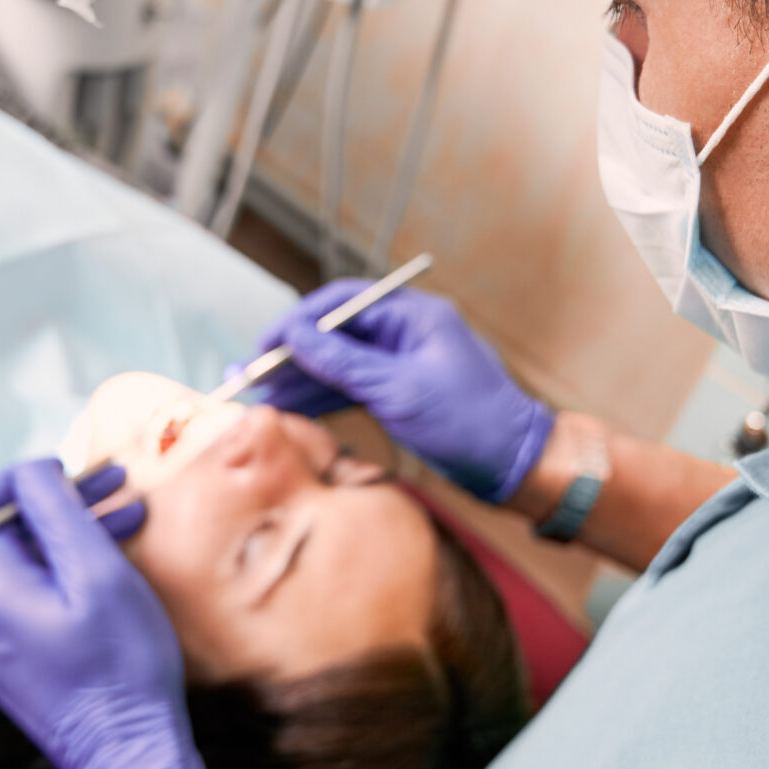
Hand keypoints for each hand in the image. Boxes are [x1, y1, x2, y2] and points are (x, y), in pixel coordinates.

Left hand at [0, 460, 209, 768]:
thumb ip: (56, 513)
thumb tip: (30, 470)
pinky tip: (112, 571)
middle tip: (116, 486)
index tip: (71, 469)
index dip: (22, 479)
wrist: (130, 760)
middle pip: (6, 538)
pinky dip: (67, 577)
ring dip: (71, 539)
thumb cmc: (123, 666)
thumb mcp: (97, 573)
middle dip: (59, 505)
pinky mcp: (18, 669)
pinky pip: (33, 605)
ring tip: (129, 520)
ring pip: (26, 570)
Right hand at [250, 283, 553, 502]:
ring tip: (262, 397)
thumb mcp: (398, 390)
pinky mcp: (402, 394)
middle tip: (252, 376)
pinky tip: (293, 409)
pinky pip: (353, 389)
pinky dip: (325, 399)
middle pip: (336, 334)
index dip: (299, 322)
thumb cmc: (469, 421)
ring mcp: (403, 364)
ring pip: (341, 365)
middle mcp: (406, 333)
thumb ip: (342, 362)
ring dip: (303, 381)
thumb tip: (294, 335)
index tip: (266, 346)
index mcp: (413, 316)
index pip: (342, 304)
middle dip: (294, 356)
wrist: (516, 465)